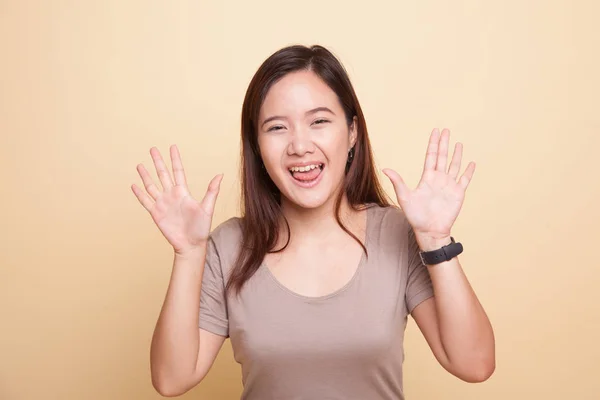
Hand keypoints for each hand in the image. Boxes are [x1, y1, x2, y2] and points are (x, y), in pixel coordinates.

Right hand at [131, 145, 222, 254]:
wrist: (191, 245)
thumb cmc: (201, 228)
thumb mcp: (207, 208)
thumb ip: (212, 191)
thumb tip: (220, 175)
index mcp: (183, 192)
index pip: (178, 171)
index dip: (175, 159)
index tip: (172, 147)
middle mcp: (172, 196)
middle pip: (162, 174)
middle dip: (158, 162)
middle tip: (152, 148)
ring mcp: (163, 204)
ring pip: (152, 186)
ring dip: (145, 175)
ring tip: (140, 165)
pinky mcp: (156, 214)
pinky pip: (145, 201)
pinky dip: (139, 193)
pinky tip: (134, 185)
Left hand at [383, 128, 474, 246]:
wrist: (430, 230)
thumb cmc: (416, 216)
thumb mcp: (404, 197)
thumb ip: (398, 182)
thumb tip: (385, 169)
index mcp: (427, 178)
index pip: (431, 156)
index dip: (433, 144)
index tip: (435, 131)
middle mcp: (439, 179)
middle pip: (443, 157)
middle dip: (444, 143)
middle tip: (446, 130)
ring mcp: (449, 185)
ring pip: (454, 165)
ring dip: (457, 155)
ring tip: (459, 143)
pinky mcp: (458, 193)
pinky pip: (465, 180)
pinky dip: (468, 171)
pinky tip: (472, 163)